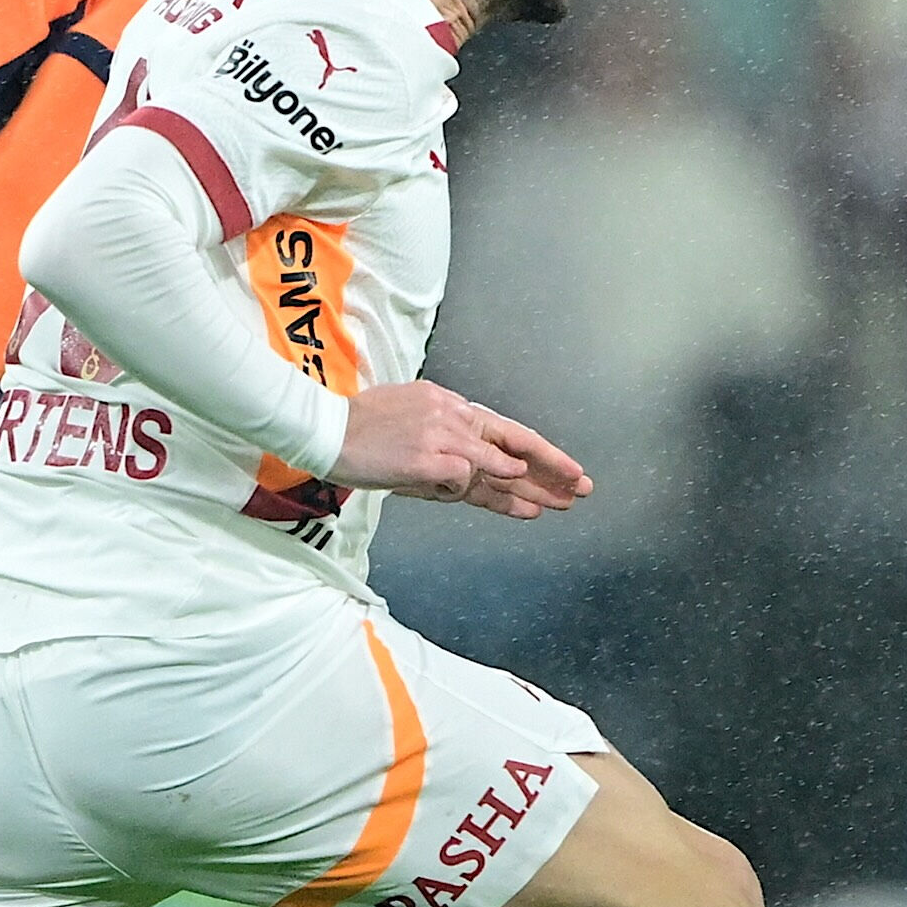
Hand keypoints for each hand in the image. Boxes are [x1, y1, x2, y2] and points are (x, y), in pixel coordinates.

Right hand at [329, 381, 592, 520]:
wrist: (324, 430)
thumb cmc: (360, 429)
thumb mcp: (410, 423)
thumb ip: (446, 448)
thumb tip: (476, 478)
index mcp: (448, 403)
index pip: (503, 431)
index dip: (538, 452)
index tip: (565, 468)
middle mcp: (450, 414)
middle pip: (512, 442)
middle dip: (550, 467)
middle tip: (582, 486)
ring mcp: (440, 434)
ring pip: (496, 462)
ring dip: (528, 486)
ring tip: (557, 502)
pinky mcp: (427, 458)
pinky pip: (463, 479)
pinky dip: (483, 491)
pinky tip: (517, 503)